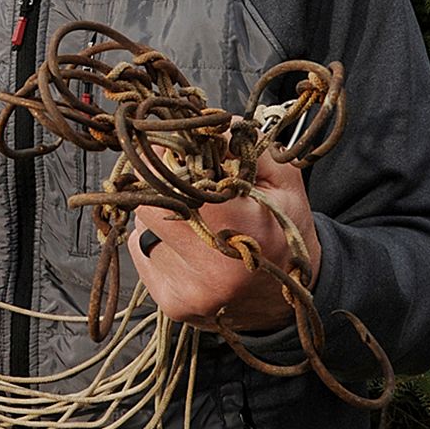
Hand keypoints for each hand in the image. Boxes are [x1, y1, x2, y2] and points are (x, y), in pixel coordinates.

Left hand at [129, 151, 322, 331]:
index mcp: (243, 234)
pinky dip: (158, 240)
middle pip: (150, 204)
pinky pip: (142, 253)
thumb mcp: (283, 180)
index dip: (167, 156)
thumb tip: (198, 123)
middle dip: (161, 183)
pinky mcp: (170, 305)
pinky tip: (189, 245)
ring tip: (196, 219)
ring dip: (163, 213)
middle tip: (182, 176)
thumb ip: (244, 144)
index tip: (176, 146)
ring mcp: (187, 292)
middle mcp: (210, 271)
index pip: (173, 182)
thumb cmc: (286, 232)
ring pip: (143, 228)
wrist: (287, 300)